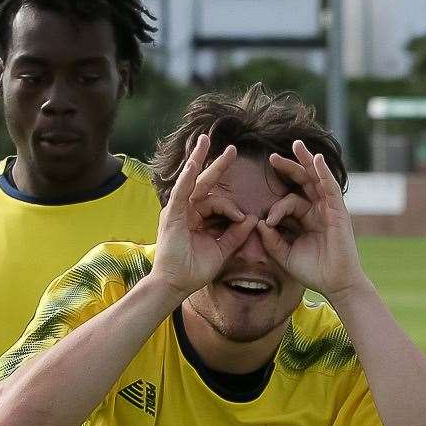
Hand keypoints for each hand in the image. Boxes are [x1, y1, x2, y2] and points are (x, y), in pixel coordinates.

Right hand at [151, 133, 257, 298]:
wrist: (176, 284)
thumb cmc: (194, 269)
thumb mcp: (223, 249)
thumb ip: (237, 234)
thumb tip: (253, 219)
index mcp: (198, 217)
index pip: (217, 201)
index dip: (232, 208)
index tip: (243, 219)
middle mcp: (187, 210)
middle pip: (204, 182)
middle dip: (216, 164)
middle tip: (230, 147)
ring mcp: (178, 211)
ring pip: (193, 183)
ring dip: (199, 160)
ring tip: (206, 141)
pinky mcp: (172, 215)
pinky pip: (181, 193)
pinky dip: (187, 178)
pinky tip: (193, 164)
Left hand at [257, 140, 365, 303]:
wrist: (334, 284)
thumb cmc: (313, 271)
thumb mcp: (285, 255)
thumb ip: (271, 240)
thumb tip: (259, 222)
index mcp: (306, 218)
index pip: (289, 201)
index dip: (276, 208)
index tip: (267, 222)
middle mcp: (318, 210)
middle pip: (303, 182)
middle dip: (289, 167)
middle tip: (272, 157)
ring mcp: (329, 209)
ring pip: (317, 179)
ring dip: (307, 162)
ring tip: (297, 145)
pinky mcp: (339, 212)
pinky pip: (330, 188)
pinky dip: (324, 173)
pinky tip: (316, 160)